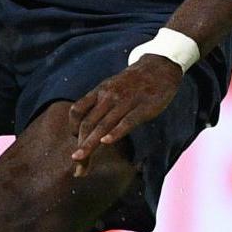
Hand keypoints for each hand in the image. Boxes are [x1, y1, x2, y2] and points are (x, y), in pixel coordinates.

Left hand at [69, 56, 184, 175]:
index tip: (75, 141)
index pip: (78, 110)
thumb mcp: (112, 86)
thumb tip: (88, 124)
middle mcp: (108, 96)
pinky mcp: (142, 108)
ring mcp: (125, 102)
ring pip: (102, 125)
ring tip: (81, 162)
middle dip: (81, 146)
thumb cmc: (134, 82)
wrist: (159, 66)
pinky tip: (106, 142)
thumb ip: (100, 103)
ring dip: (90, 145)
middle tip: (77, 165)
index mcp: (99, 91)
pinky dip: (115, 132)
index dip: (72, 127)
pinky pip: (126, 122)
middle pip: (87, 123)